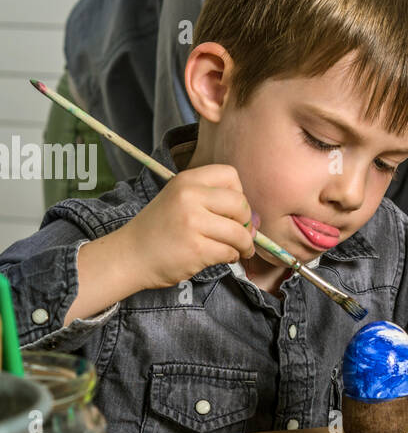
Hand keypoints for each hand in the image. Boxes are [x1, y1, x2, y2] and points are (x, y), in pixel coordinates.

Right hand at [117, 165, 255, 290]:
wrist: (129, 255)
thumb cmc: (158, 230)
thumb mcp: (178, 200)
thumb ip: (211, 202)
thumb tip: (253, 220)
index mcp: (186, 181)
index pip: (230, 175)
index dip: (239, 194)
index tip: (233, 210)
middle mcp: (189, 197)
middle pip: (240, 204)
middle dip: (246, 222)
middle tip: (241, 233)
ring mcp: (193, 223)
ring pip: (239, 232)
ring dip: (245, 244)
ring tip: (239, 249)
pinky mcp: (197, 249)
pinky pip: (230, 251)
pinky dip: (232, 257)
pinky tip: (223, 257)